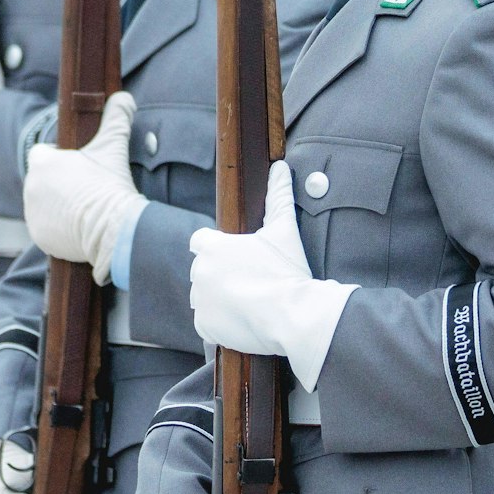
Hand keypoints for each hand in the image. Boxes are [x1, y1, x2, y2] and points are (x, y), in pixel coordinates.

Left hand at [23, 90, 145, 283]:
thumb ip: (116, 118)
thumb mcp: (113, 146)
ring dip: (56, 204)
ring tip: (82, 208)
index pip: (41, 153)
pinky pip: (44, 227)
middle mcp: (31, 187)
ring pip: (42, 203)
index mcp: (42, 163)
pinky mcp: (38, 236)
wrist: (113, 227)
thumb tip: (124, 97)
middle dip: (57, 183)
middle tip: (84, 188)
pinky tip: (77, 226)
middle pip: (42, 180)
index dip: (58, 158)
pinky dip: (56, 227)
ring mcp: (32, 213)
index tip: (76, 166)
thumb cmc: (109, 185)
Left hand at [188, 161, 357, 389]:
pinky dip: (220, 324)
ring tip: (249, 302)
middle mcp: (199, 272)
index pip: (200, 242)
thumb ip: (278, 197)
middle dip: (220, 276)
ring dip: (219, 300)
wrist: (293, 316)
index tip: (234, 259)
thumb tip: (280, 167)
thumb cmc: (287, 270)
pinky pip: (207, 324)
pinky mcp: (204, 327)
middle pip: (204, 271)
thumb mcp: (284, 229)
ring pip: (205, 298)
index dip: (216, 249)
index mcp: (212, 246)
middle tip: (250, 283)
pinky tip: (243, 320)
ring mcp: (200, 301)